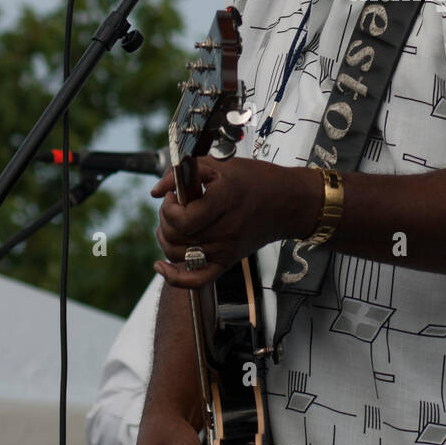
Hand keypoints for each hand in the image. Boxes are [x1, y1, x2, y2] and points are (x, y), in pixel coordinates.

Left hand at [151, 156, 320, 288]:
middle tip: (175, 205)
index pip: (182, 219)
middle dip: (166, 219)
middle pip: (176, 236)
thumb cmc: (257, 180)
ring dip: (166, 239)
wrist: (288, 202)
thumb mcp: (220, 164)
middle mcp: (225, 230)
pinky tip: (161, 266)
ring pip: (178, 255)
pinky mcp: (227, 261)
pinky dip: (174, 278)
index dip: (169, 207)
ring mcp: (226, 250)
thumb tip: (157, 191)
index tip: (174, 194)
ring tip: (174, 224)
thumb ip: (182, 173)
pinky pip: (196, 280)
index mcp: (224, 202)